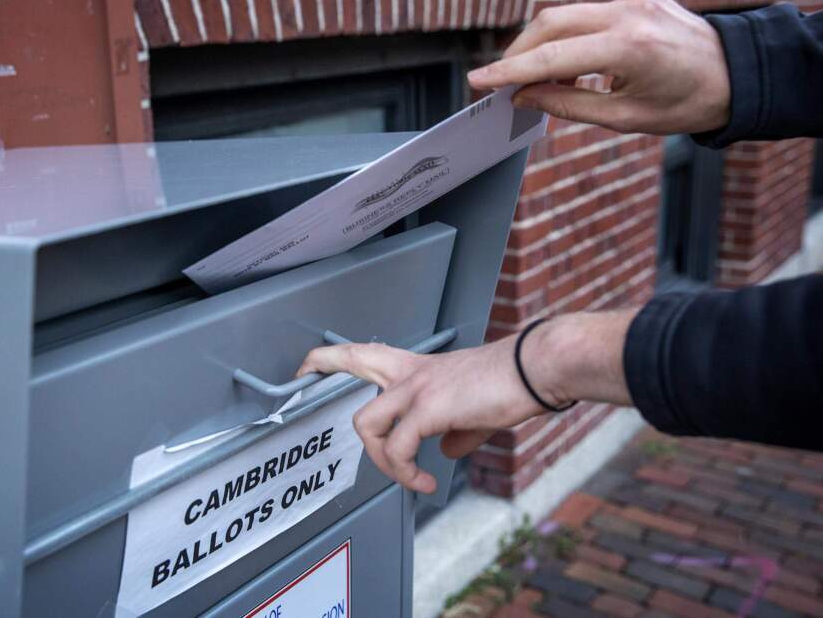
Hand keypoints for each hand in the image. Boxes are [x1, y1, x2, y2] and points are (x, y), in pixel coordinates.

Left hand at [296, 311, 635, 493]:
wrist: (536, 368)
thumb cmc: (510, 383)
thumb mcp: (472, 409)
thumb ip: (453, 430)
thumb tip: (443, 452)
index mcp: (417, 368)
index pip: (365, 353)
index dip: (332, 358)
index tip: (309, 367)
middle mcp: (410, 373)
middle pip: (351, 362)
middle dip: (318, 371)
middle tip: (299, 388)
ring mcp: (416, 388)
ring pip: (367, 424)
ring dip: (383, 462)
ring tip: (409, 478)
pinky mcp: (429, 408)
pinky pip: (400, 449)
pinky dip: (407, 473)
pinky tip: (427, 482)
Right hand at [467, 0, 730, 134]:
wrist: (737, 74)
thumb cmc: (686, 103)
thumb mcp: (624, 118)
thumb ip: (567, 105)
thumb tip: (524, 96)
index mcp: (630, 47)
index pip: (552, 56)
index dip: (509, 71)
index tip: (478, 81)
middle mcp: (630, 12)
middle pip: (550, 23)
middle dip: (518, 54)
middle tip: (500, 83)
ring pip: (565, 16)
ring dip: (542, 47)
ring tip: (537, 84)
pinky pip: (588, 15)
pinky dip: (569, 40)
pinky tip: (570, 68)